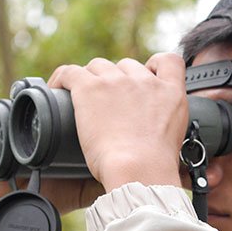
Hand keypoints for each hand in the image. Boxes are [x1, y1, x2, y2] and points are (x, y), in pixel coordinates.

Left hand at [48, 53, 187, 191]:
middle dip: (117, 80)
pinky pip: (70, 72)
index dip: (154, 66)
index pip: (168, 61)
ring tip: (82, 98)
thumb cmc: (152, 167)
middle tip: (107, 104)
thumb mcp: (174, 142)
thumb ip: (165, 128)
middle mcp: (144, 81)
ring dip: (91, 79)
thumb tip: (155, 141)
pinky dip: (61, 78)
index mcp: (170, 94)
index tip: (144, 76)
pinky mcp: (89, 88)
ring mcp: (116, 81)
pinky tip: (57, 87)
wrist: (138, 169)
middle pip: (126, 66)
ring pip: (98, 66)